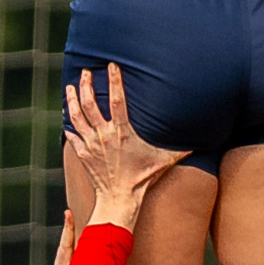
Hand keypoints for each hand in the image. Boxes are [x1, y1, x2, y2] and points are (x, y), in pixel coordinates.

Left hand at [65, 64, 185, 223]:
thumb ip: (178, 150)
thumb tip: (197, 144)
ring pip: (76, 116)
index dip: (114, 81)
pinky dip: (68, 125)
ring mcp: (91, 143)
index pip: (116, 100)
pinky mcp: (82, 153)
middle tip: (86, 71)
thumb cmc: (141, 179)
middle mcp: (104, 134)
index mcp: (122, 131)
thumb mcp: (161, 161)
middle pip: (90, 103)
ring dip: (72, 100)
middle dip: (86, 84)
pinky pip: (72, 135)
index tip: (111, 66)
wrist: (119, 199)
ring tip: (70, 87)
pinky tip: (66, 117)